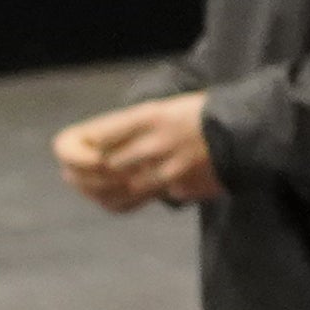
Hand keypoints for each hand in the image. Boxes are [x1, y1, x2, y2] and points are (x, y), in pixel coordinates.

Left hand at [48, 94, 218, 211]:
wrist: (243, 128)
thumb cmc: (197, 116)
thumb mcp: (163, 107)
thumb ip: (130, 128)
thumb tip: (92, 146)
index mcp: (149, 115)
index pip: (96, 136)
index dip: (75, 148)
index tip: (66, 151)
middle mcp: (155, 141)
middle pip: (101, 165)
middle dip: (79, 172)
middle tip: (68, 174)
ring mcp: (167, 167)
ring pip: (116, 187)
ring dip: (92, 189)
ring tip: (81, 185)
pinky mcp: (177, 186)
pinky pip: (138, 199)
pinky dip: (114, 201)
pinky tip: (105, 198)